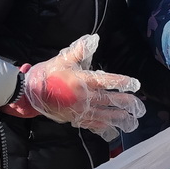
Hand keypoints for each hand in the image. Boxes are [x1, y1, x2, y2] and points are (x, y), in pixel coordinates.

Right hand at [22, 34, 145, 140]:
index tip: (135, 84)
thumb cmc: (47, 74)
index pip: (106, 81)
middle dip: (125, 103)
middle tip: (139, 106)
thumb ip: (79, 51)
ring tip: (131, 121)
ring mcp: (79, 110)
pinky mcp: (74, 118)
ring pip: (103, 115)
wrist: (29, 93)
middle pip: (109, 100)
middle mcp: (84, 97)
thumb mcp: (62, 59)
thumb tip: (93, 39)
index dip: (121, 82)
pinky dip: (103, 126)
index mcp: (82, 81)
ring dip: (119, 118)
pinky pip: (91, 123)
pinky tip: (112, 129)